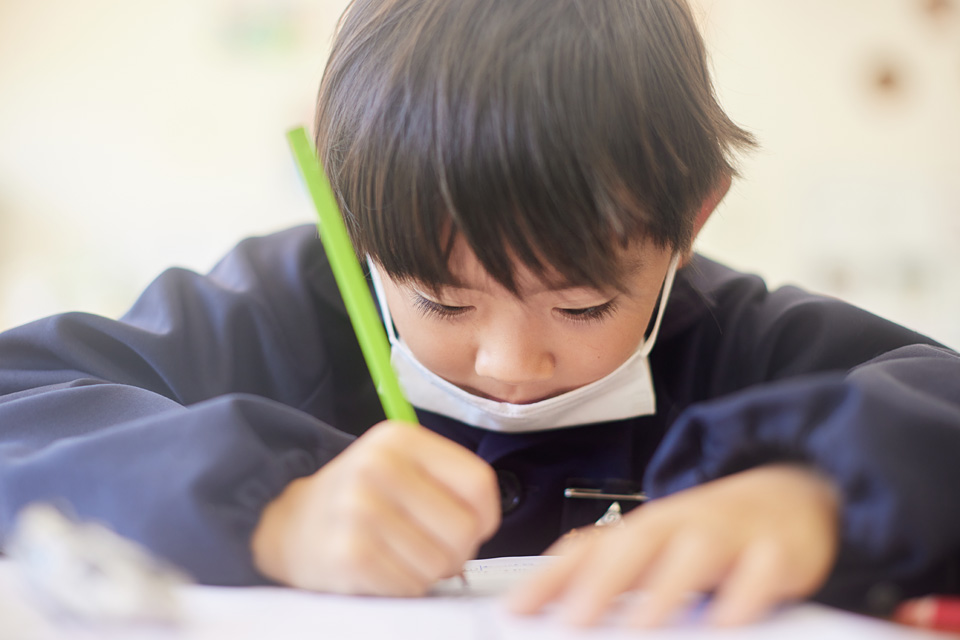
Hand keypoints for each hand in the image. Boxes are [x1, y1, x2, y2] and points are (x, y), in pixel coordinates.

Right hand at [251, 421, 500, 595]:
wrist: (289, 524)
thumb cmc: (361, 500)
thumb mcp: (401, 466)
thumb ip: (447, 483)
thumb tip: (483, 524)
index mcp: (400, 439)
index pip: (478, 483)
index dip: (484, 516)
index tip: (469, 526)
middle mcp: (378, 466)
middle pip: (463, 529)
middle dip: (456, 551)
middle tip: (429, 548)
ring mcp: (359, 509)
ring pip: (439, 564)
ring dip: (426, 572)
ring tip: (398, 555)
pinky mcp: (348, 553)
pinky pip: (409, 586)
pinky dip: (402, 587)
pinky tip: (380, 570)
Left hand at [507, 463, 838, 627]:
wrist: (792, 495)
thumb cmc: (711, 532)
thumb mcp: (656, 546)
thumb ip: (606, 570)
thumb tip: (542, 600)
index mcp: (646, 529)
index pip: (589, 548)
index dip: (551, 578)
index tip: (516, 610)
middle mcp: (682, 527)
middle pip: (636, 545)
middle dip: (601, 582)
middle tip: (572, 621)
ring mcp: (730, 536)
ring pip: (696, 554)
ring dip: (666, 588)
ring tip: (640, 626)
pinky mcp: (779, 553)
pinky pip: (764, 571)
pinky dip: (746, 593)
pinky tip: (727, 620)